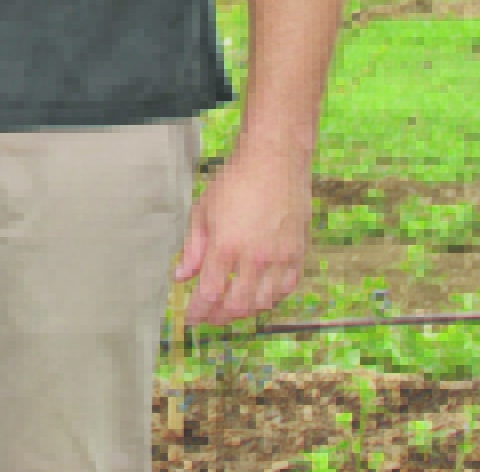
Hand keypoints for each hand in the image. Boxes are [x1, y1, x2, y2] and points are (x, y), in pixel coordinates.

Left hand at [173, 148, 312, 326]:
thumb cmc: (235, 180)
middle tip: (208, 318)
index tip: (190, 317)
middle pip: (237, 305)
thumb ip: (193, 247)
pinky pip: (286, 288)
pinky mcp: (298, 253)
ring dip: (244, 311)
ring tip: (231, 310)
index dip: (198, 311)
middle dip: (219, 317)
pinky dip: (272, 298)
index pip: (210, 293)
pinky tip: (260, 296)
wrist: (274, 161)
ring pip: (263, 302)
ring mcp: (280, 257)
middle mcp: (255, 257)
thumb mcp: (203, 209)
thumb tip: (181, 276)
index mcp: (226, 246)